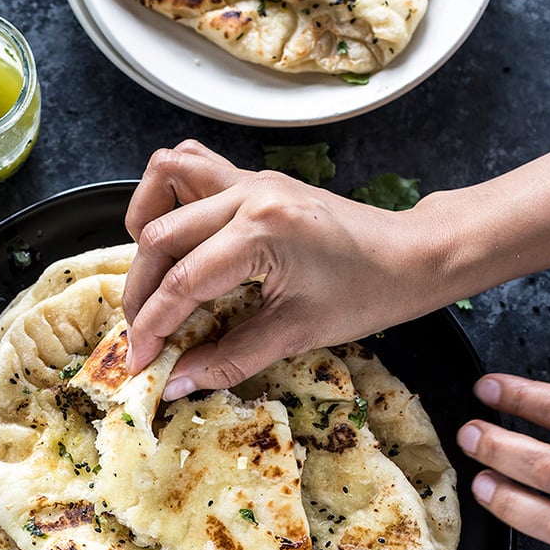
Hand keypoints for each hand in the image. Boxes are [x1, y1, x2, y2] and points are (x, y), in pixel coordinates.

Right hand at [122, 141, 448, 397]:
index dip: (152, 327)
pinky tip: (176, 237)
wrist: (410, 257)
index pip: (183, 282)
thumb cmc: (367, 293)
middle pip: (162, 236)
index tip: (138, 360)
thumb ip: (229, 358)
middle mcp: (249, 194)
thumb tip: (179, 381)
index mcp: (262, 232)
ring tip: (151, 278)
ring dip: (146, 229)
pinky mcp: (256, 179)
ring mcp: (252, 179)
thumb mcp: (296, 334)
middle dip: (142, 291)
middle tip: (143, 334)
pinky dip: (170, 198)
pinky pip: (194, 167)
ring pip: (166, 180)